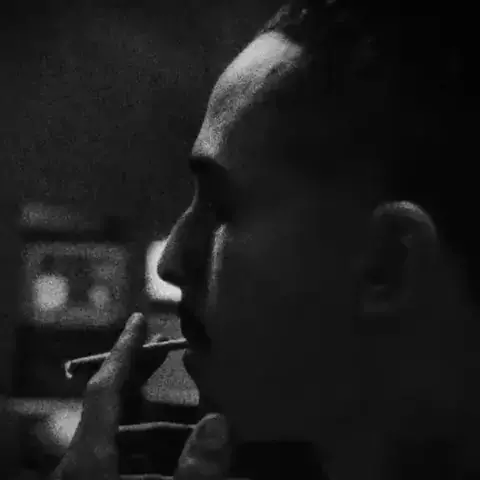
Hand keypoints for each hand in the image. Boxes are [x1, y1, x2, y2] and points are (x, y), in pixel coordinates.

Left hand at [50, 313, 236, 479]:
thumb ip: (193, 469)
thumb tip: (219, 423)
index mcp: (89, 460)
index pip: (103, 389)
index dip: (123, 350)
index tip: (138, 319)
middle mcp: (82, 463)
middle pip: (113, 404)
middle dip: (144, 375)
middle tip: (170, 349)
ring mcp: (86, 476)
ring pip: (121, 433)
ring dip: (157, 418)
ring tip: (195, 408)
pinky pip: (121, 455)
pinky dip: (150, 447)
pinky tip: (180, 449)